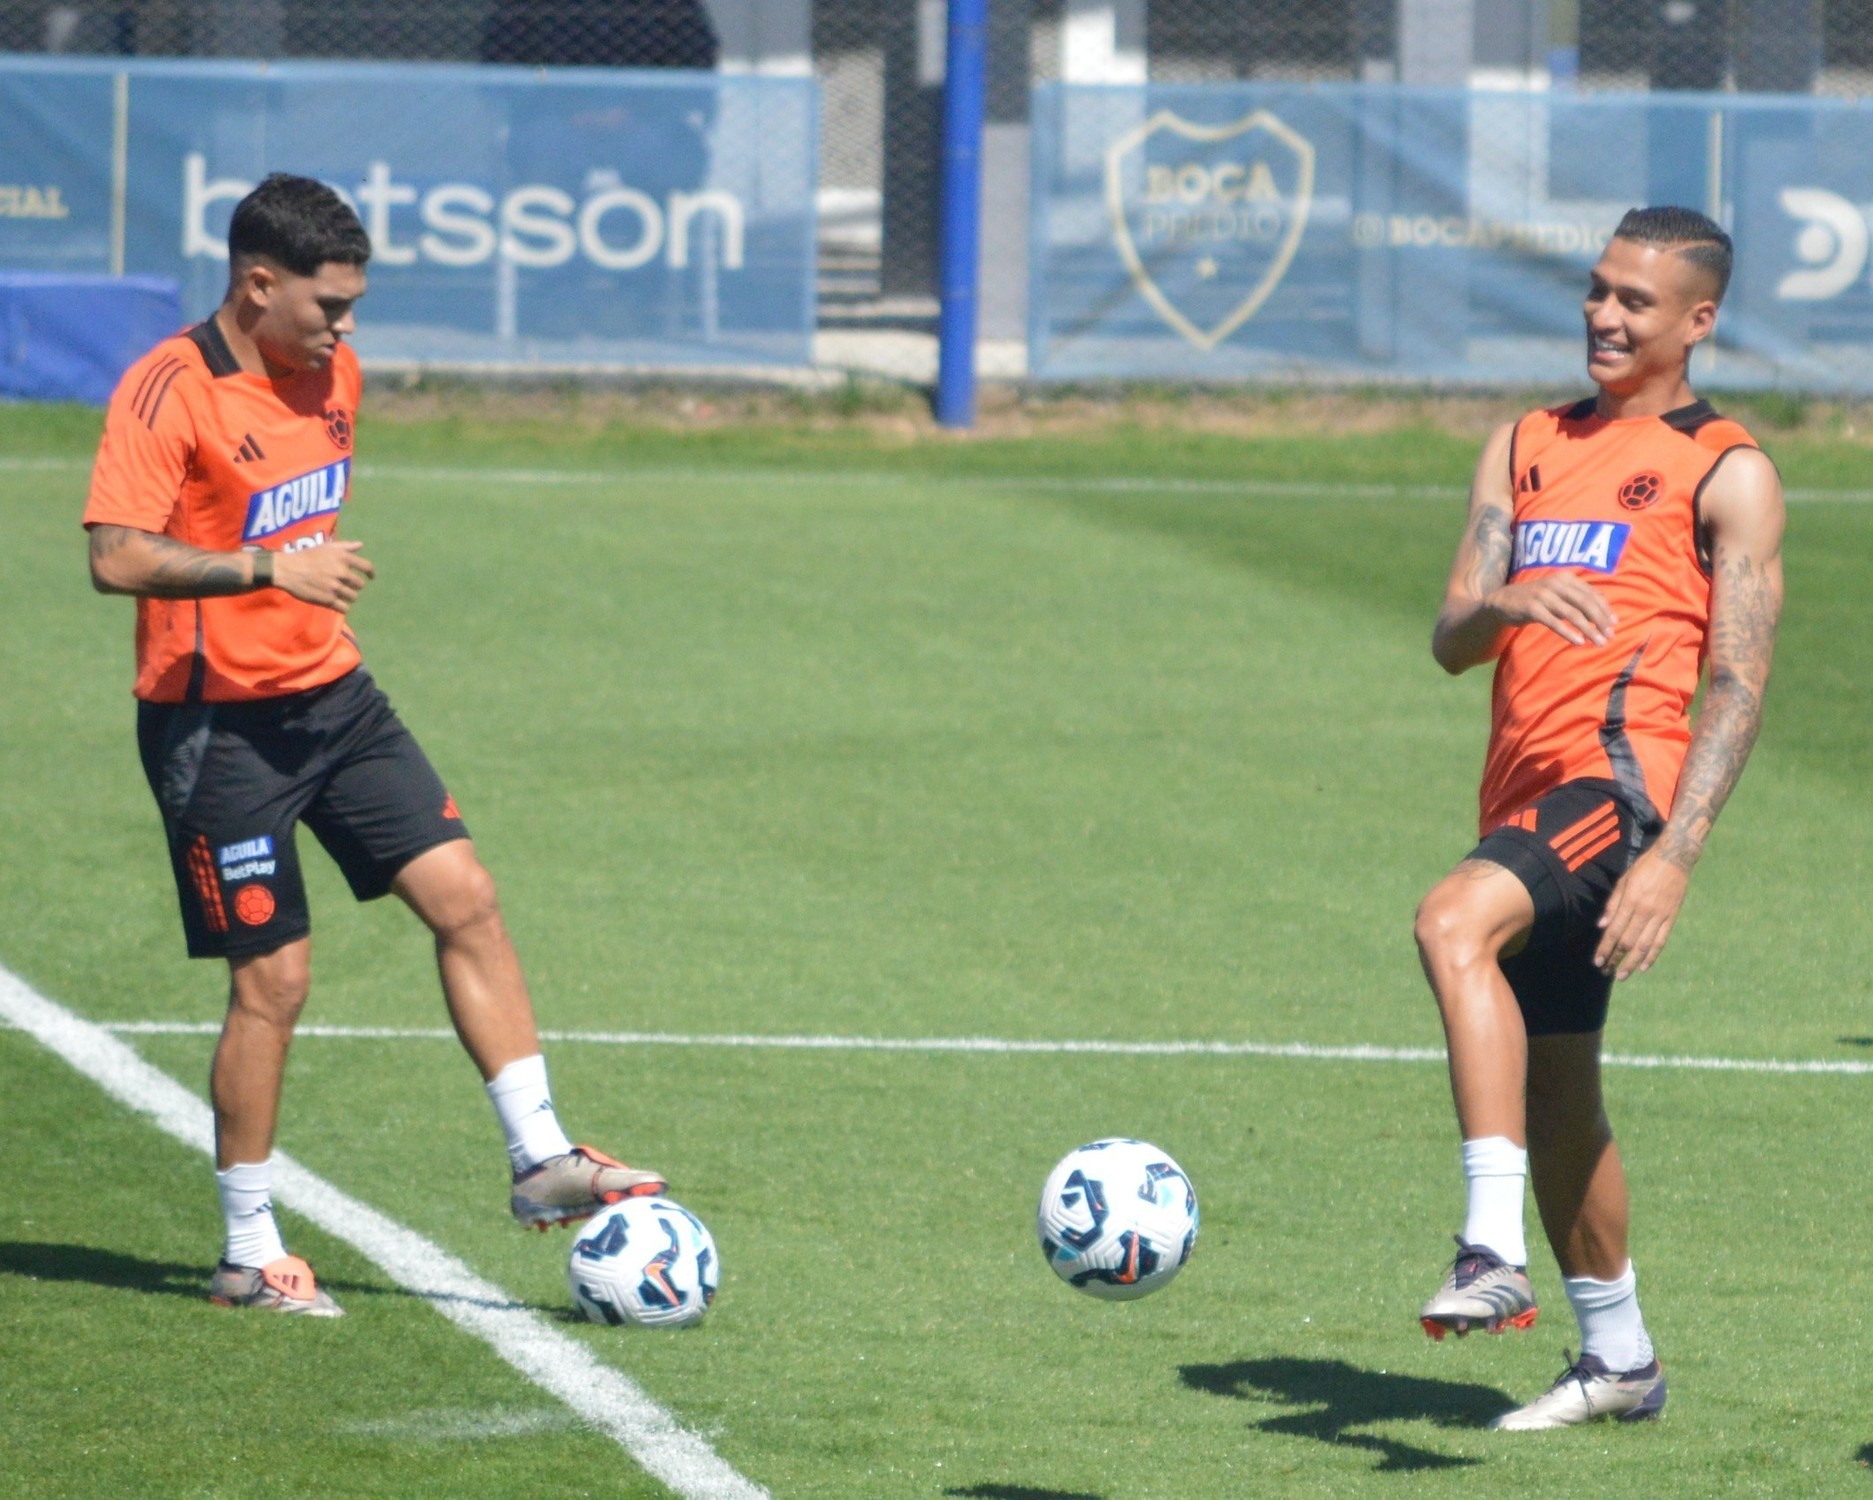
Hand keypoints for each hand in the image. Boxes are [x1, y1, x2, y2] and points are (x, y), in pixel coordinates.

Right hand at [272, 540, 374, 612]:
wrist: (288, 569)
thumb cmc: (307, 556)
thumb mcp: (326, 547)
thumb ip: (345, 546)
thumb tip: (361, 545)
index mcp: (343, 558)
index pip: (366, 567)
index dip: (371, 573)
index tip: (371, 577)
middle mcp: (341, 572)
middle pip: (360, 584)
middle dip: (354, 585)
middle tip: (344, 584)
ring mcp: (335, 587)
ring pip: (353, 597)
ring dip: (348, 596)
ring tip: (339, 593)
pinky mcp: (328, 600)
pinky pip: (344, 608)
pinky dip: (343, 607)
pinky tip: (338, 604)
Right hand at [1485, 574, 1615, 646]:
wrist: (1503, 601)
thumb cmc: (1536, 599)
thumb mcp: (1558, 593)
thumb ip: (1578, 597)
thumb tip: (1604, 604)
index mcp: (1565, 578)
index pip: (1591, 594)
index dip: (1605, 609)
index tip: (1614, 624)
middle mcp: (1556, 584)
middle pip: (1585, 603)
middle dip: (1600, 621)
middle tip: (1610, 636)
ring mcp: (1543, 596)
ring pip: (1572, 614)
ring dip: (1588, 629)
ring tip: (1598, 642)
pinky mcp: (1532, 608)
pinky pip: (1554, 622)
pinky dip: (1568, 632)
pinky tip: (1579, 642)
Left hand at [1594, 848, 1690, 979]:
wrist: (1675, 858)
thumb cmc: (1645, 867)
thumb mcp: (1624, 880)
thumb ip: (1613, 904)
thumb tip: (1602, 926)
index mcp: (1630, 901)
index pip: (1615, 931)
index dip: (1605, 948)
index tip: (1598, 961)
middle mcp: (1645, 911)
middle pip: (1628, 941)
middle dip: (1615, 958)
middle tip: (1606, 971)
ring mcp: (1660, 916)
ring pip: (1645, 945)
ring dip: (1632, 962)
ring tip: (1622, 975)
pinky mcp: (1672, 917)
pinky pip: (1661, 940)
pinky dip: (1653, 955)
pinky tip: (1644, 967)